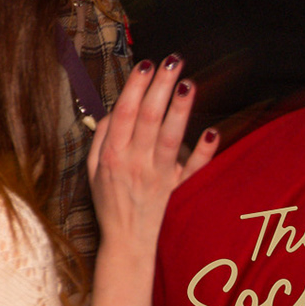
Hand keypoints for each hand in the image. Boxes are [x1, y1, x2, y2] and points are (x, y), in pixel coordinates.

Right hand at [88, 55, 216, 254]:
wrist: (127, 245)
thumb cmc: (109, 203)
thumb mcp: (92, 170)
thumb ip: (101, 139)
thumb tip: (114, 110)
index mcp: (112, 155)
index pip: (124, 114)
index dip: (134, 87)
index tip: (146, 65)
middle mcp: (135, 163)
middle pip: (148, 118)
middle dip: (160, 86)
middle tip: (172, 61)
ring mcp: (158, 177)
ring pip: (170, 137)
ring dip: (179, 109)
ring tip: (188, 84)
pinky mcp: (178, 191)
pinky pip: (193, 170)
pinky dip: (203, 152)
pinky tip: (212, 131)